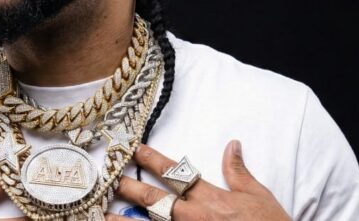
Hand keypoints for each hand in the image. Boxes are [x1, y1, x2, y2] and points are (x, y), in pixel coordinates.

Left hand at [110, 140, 290, 220]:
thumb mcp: (258, 196)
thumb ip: (239, 172)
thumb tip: (232, 145)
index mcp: (210, 198)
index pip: (176, 173)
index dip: (153, 159)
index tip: (134, 149)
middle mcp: (193, 217)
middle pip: (153, 198)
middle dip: (128, 187)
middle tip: (107, 179)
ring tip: (100, 215)